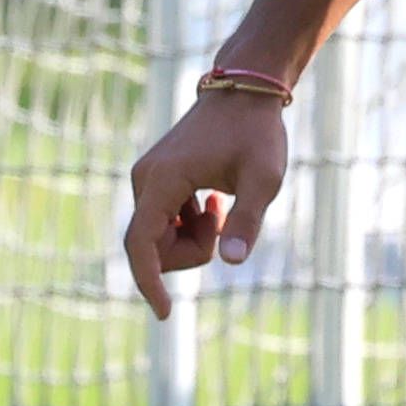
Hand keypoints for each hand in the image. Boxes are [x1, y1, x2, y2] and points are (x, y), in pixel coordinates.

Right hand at [120, 80, 291, 319]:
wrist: (245, 91)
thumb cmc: (258, 133)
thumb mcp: (265, 178)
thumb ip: (248, 220)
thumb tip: (232, 262)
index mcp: (163, 179)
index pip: (141, 243)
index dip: (149, 282)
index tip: (165, 313)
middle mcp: (144, 179)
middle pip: (151, 246)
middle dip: (190, 252)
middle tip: (226, 223)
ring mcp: (146, 178)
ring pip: (157, 237)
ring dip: (192, 238)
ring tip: (223, 206)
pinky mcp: (154, 178)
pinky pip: (162, 222)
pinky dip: (188, 226)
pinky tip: (214, 201)